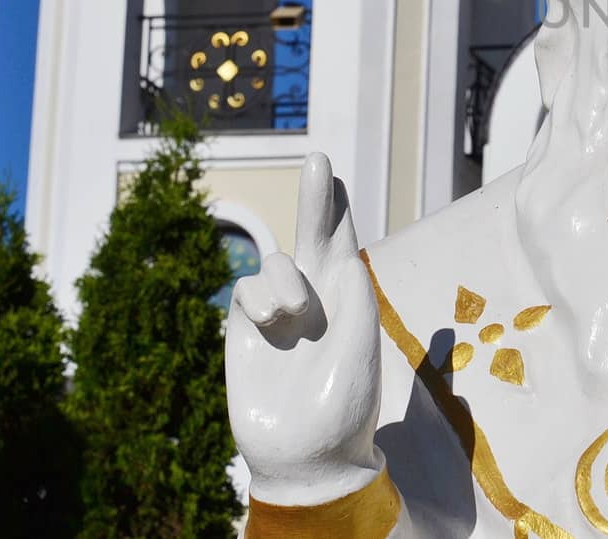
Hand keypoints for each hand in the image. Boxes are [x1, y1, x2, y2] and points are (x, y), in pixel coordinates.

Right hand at [226, 153, 384, 504]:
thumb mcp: (361, 347)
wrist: (306, 452)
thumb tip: (346, 255)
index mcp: (350, 298)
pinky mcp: (246, 327)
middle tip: (317, 157)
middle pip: (314, 235)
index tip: (328, 170)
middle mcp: (316, 296)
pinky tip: (273, 322)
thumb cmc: (344, 402)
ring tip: (298, 315)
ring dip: (287, 279)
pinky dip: (260, 298)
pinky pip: (246, 288)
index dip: (336, 208)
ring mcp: (280, 310)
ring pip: (277, 262)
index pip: (344, 243)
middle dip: (315, 196)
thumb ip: (355, 299)